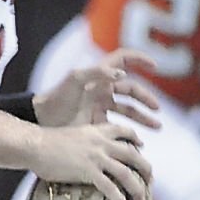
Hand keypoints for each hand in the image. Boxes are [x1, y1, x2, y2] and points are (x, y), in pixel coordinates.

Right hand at [28, 122, 150, 199]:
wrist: (34, 145)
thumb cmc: (45, 142)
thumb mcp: (70, 134)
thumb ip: (82, 141)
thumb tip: (81, 153)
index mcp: (97, 131)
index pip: (124, 132)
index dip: (135, 140)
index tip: (140, 147)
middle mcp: (102, 143)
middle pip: (133, 155)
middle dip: (145, 168)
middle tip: (149, 180)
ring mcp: (97, 158)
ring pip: (127, 174)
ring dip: (137, 189)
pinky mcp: (89, 172)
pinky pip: (111, 189)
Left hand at [34, 50, 161, 129]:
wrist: (42, 120)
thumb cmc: (57, 97)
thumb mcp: (75, 80)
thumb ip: (97, 73)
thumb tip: (122, 73)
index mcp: (99, 76)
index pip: (122, 60)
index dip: (139, 59)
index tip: (155, 66)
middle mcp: (102, 89)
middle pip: (131, 90)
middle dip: (145, 98)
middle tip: (156, 109)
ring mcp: (100, 106)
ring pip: (128, 110)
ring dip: (143, 117)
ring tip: (157, 127)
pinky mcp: (97, 122)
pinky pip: (118, 126)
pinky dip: (129, 132)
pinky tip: (138, 140)